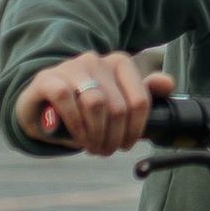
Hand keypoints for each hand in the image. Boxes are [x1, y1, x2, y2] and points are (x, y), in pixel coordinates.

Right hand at [16, 51, 172, 153]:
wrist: (40, 105)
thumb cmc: (83, 106)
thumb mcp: (115, 102)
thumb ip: (142, 95)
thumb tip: (168, 83)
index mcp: (119, 63)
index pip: (140, 100)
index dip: (135, 130)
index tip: (125, 145)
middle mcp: (96, 60)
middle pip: (118, 108)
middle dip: (113, 137)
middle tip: (104, 150)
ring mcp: (71, 67)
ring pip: (95, 103)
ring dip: (95, 134)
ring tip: (91, 146)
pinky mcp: (47, 78)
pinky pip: (66, 99)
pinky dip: (74, 123)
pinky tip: (76, 136)